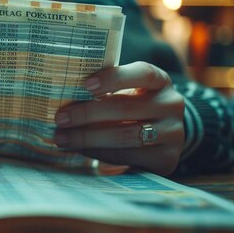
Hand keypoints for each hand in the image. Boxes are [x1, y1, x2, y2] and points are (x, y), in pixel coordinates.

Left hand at [54, 61, 184, 174]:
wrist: (159, 137)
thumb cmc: (131, 106)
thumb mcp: (125, 92)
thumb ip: (104, 91)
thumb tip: (62, 95)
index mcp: (160, 81)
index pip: (142, 73)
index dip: (113, 78)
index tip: (85, 85)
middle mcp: (172, 104)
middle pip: (125, 107)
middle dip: (87, 113)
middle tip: (60, 118)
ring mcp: (173, 133)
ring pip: (124, 135)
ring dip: (87, 137)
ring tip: (61, 138)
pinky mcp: (167, 159)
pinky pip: (126, 156)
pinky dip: (98, 153)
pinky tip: (79, 150)